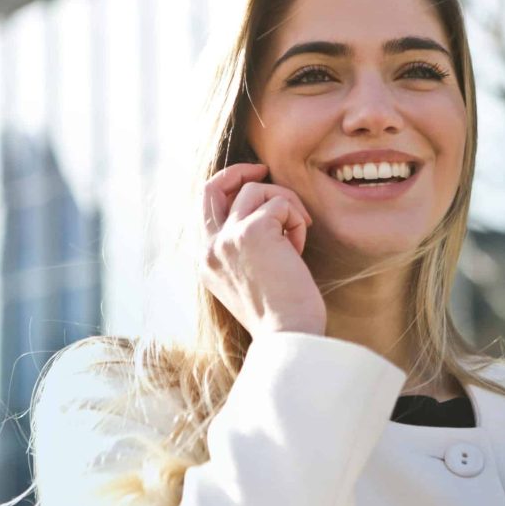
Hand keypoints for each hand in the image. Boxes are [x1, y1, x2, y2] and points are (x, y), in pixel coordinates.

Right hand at [201, 163, 326, 338]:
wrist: (289, 336)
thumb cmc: (280, 314)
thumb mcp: (249, 279)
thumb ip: (242, 248)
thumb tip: (261, 212)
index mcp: (206, 261)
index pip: (205, 207)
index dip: (227, 187)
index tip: (252, 182)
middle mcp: (209, 247)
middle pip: (213, 186)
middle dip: (239, 171)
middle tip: (264, 169)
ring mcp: (227, 238)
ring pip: (257, 191)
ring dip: (286, 206)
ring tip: (297, 236)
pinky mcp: (252, 231)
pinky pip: (281, 203)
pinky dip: (297, 220)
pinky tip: (299, 249)